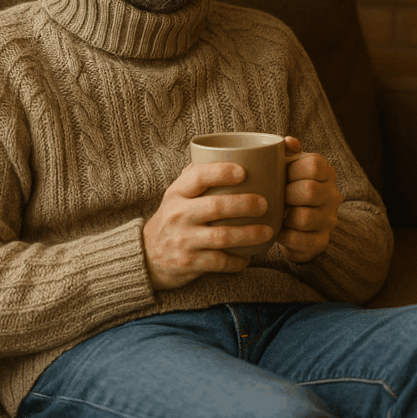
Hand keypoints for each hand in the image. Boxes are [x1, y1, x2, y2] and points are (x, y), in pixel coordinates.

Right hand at [143, 162, 271, 290]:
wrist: (148, 256)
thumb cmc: (173, 218)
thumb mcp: (176, 195)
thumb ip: (196, 176)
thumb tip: (233, 153)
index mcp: (176, 193)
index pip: (198, 177)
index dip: (221, 172)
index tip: (244, 172)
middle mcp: (177, 215)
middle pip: (216, 207)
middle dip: (245, 204)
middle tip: (265, 204)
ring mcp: (183, 240)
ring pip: (222, 236)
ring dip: (249, 234)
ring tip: (269, 231)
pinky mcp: (189, 263)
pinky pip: (219, 262)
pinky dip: (238, 261)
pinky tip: (249, 257)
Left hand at [276, 136, 342, 262]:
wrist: (295, 222)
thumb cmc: (287, 187)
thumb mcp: (287, 166)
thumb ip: (286, 151)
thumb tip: (288, 142)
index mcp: (326, 172)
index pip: (314, 165)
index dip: (292, 170)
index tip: (280, 175)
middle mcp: (333, 195)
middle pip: (310, 191)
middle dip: (286, 195)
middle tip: (274, 197)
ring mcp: (329, 220)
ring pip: (305, 218)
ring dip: (285, 217)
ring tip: (276, 215)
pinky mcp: (321, 241)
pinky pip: (302, 240)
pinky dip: (285, 236)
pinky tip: (278, 231)